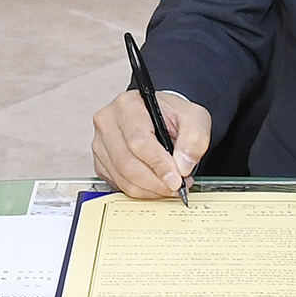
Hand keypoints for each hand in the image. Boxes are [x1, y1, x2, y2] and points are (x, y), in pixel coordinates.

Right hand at [90, 90, 208, 199]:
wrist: (159, 116)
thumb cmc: (172, 115)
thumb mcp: (194, 118)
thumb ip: (194, 139)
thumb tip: (182, 166)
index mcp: (128, 105)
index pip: (139, 141)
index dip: (159, 164)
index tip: (176, 179)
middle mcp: (108, 122)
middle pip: (127, 163)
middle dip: (156, 182)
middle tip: (177, 187)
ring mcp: (101, 143)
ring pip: (122, 178)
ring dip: (150, 190)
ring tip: (170, 186)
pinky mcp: (100, 162)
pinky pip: (118, 184)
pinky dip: (140, 191)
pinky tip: (155, 185)